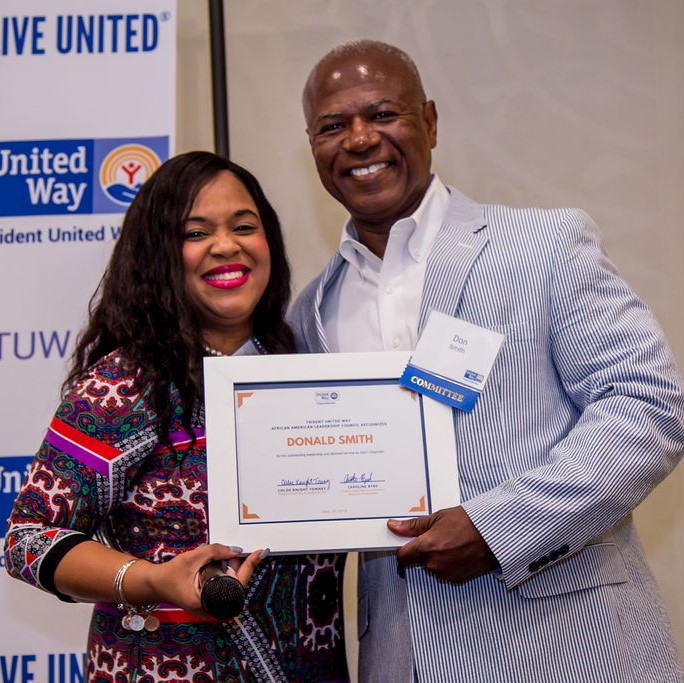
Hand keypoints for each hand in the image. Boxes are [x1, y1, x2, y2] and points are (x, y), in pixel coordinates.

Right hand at [130, 543, 264, 616]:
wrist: (155, 585)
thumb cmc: (170, 574)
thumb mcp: (192, 558)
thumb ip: (215, 552)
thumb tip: (236, 550)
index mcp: (205, 601)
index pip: (237, 583)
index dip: (249, 566)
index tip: (261, 552)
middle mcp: (210, 609)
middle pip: (235, 584)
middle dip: (235, 565)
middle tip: (228, 552)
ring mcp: (210, 607)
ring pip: (230, 585)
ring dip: (228, 569)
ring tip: (218, 559)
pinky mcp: (208, 603)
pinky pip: (223, 588)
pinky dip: (224, 575)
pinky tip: (217, 566)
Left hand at [389, 506, 497, 583]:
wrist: (494, 534)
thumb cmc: (468, 522)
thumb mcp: (437, 518)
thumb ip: (413, 526)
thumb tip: (393, 526)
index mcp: (425, 548)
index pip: (402, 557)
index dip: (403, 549)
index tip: (407, 543)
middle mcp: (433, 565)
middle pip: (417, 562)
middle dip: (422, 551)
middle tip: (436, 536)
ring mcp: (446, 575)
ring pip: (431, 568)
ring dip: (435, 558)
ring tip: (450, 543)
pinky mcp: (457, 580)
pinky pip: (444, 574)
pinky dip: (447, 564)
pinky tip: (458, 552)